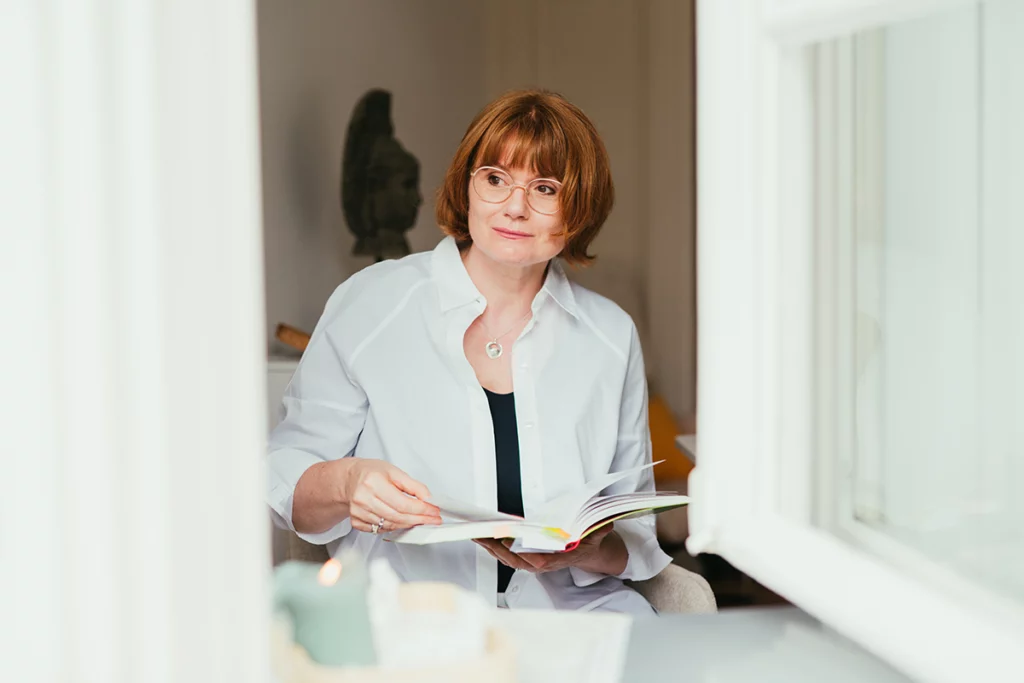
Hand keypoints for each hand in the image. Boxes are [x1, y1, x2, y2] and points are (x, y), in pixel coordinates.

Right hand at [338, 458, 441, 532]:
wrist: (350, 479)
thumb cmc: (372, 473)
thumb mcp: (394, 471)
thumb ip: (413, 486)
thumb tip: (428, 499)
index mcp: (373, 482)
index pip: (403, 503)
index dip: (422, 509)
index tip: (434, 511)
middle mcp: (363, 498)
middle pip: (397, 517)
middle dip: (419, 519)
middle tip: (433, 519)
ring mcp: (358, 512)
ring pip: (390, 525)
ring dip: (408, 524)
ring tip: (421, 520)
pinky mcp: (356, 521)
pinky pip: (379, 530)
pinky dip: (394, 527)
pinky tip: (402, 521)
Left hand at [473, 526, 626, 575]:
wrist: (588, 552)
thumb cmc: (589, 541)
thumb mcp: (599, 534)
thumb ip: (599, 529)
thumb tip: (604, 523)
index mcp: (558, 559)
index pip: (539, 560)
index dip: (523, 553)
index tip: (510, 544)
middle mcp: (542, 563)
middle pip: (515, 558)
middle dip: (496, 547)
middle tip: (482, 533)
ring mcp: (532, 563)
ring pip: (506, 557)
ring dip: (489, 545)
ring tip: (475, 531)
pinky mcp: (525, 558)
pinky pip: (505, 554)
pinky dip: (492, 545)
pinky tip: (482, 535)